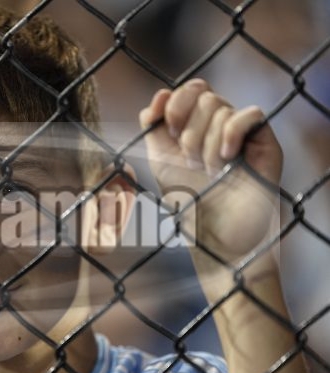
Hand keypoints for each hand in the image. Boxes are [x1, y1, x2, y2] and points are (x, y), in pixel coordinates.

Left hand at [139, 79, 281, 262]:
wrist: (214, 235)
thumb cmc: (187, 202)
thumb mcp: (160, 160)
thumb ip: (154, 125)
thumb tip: (161, 93)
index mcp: (196, 125)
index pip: (191, 90)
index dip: (176, 103)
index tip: (167, 129)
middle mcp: (221, 125)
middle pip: (205, 98)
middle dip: (189, 134)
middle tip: (191, 164)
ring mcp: (244, 133)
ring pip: (222, 109)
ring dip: (207, 146)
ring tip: (211, 173)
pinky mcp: (266, 143)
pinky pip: (250, 115)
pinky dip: (232, 135)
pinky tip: (229, 159)